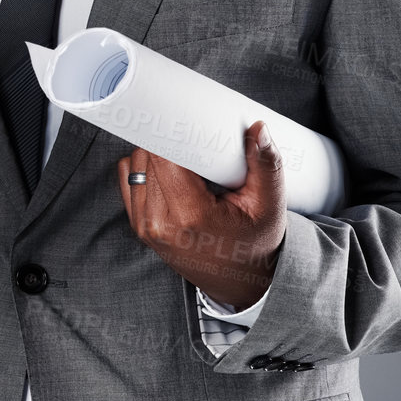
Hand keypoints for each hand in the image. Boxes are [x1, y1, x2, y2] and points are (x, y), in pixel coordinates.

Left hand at [118, 121, 286, 309]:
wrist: (241, 282)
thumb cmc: (255, 243)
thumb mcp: (270, 205)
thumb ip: (265, 164)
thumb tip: (257, 129)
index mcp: (190, 215)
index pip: (163, 155)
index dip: (168, 131)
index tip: (180, 118)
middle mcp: (160, 222)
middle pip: (148, 156)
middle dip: (168, 141)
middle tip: (193, 139)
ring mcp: (145, 226)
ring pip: (136, 164)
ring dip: (156, 155)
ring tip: (188, 164)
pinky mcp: (139, 226)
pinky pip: (130, 178)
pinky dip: (147, 169)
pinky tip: (172, 175)